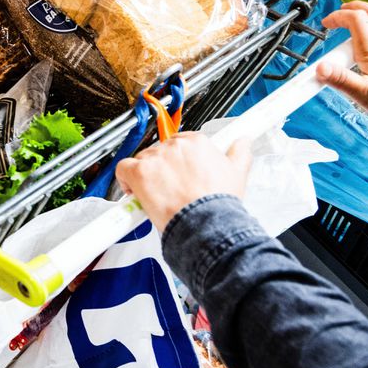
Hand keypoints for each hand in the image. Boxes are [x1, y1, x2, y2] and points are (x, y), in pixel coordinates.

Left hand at [116, 132, 251, 231]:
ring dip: (146, 176)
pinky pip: (124, 168)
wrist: (206, 224)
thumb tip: (243, 142)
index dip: (177, 161)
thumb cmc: (219, 204)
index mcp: (197, 142)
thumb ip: (240, 153)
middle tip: (169, 188)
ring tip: (156, 195)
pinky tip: (134, 192)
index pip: (180, 143)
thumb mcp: (238, 173)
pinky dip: (125, 179)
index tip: (177, 173)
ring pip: (142, 160)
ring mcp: (156, 158)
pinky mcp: (140, 172)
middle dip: (162, 169)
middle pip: (160, 152)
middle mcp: (176, 145)